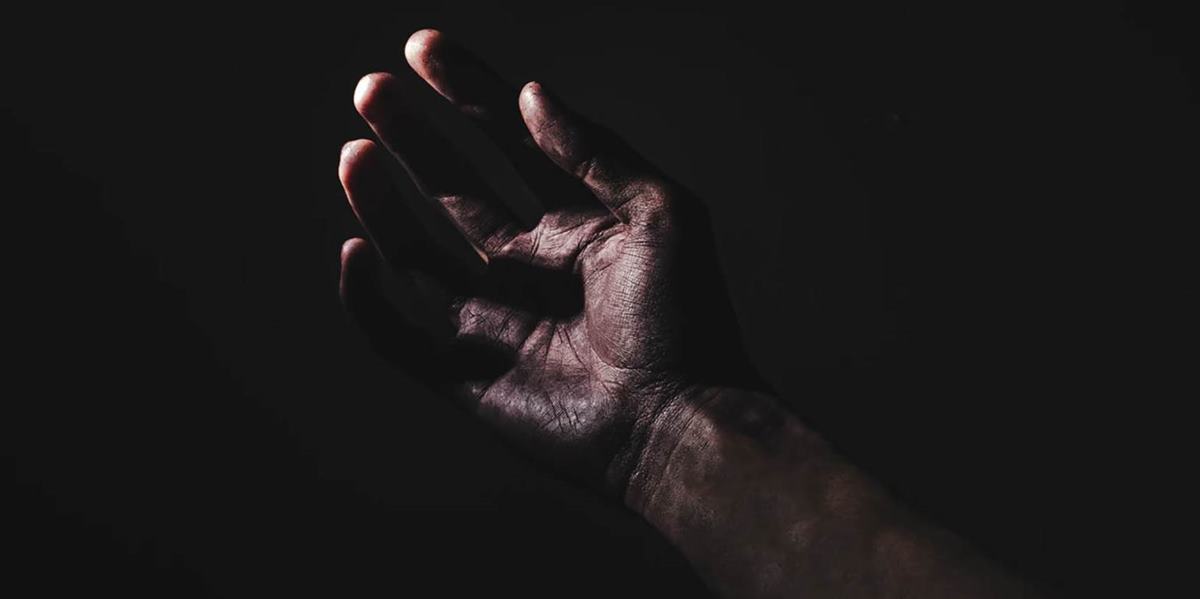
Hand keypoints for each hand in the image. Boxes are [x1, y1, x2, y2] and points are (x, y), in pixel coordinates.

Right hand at [338, 29, 758, 495]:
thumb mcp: (661, 214)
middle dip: (414, 137)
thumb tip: (533, 93)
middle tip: (373, 88)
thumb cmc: (688, 320)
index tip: (424, 47)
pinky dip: (370, 302)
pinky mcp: (468, 377)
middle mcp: (529, 266)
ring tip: (354, 151)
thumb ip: (595, 152)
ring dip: (383, 202)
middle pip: (454, 189)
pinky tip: (358, 253)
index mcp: (576, 224)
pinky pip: (401, 337)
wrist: (682, 425)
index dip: (467, 94)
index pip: (508, 144)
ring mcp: (495, 320)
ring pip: (419, 252)